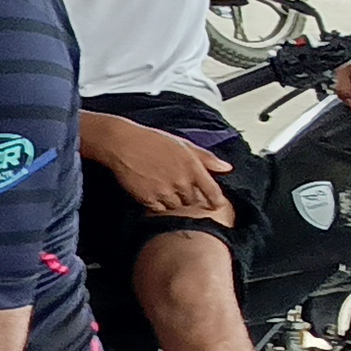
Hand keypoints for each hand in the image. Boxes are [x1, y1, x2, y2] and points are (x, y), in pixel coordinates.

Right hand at [88, 120, 236, 223]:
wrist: (123, 144)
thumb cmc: (152, 141)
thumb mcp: (183, 144)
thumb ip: (206, 158)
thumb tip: (227, 168)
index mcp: (192, 166)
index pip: (212, 191)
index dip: (216, 201)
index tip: (217, 205)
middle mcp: (181, 181)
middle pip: (194, 201)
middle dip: (190, 198)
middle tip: (180, 189)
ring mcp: (165, 192)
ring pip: (177, 207)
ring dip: (174, 202)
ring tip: (164, 189)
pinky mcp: (149, 199)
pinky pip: (160, 210)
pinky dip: (159, 205)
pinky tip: (154, 193)